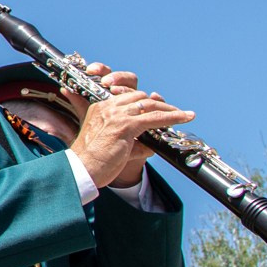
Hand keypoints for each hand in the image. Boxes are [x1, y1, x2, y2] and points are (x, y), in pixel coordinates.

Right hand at [66, 62, 193, 189]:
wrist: (81, 169)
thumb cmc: (91, 161)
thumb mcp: (111, 146)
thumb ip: (131, 143)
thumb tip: (150, 146)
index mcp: (100, 109)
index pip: (127, 97)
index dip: (144, 102)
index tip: (157, 107)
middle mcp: (108, 108)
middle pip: (140, 97)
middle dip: (158, 104)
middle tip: (174, 112)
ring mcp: (117, 115)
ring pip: (150, 105)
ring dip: (169, 109)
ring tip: (184, 115)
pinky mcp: (126, 125)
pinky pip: (155, 117)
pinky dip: (172, 117)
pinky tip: (185, 117)